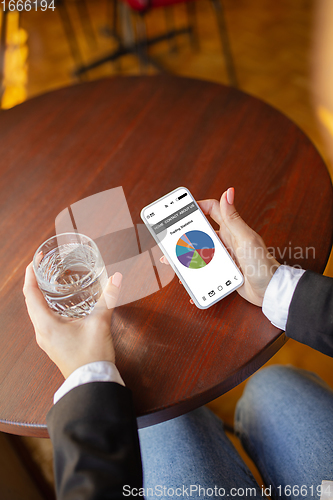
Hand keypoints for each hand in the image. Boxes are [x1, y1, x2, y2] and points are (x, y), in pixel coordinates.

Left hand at [23, 263, 121, 378]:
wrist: (91, 383)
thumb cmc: (91, 357)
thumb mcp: (100, 323)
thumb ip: (108, 298)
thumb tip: (116, 279)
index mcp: (46, 324)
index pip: (30, 294)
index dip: (30, 276)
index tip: (34, 261)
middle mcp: (42, 332)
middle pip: (31, 302)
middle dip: (35, 283)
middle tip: (43, 267)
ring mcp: (46, 339)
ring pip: (37, 312)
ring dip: (40, 296)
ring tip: (50, 282)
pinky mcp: (54, 344)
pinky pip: (45, 321)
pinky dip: (48, 308)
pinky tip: (61, 305)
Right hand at [160, 188, 279, 306]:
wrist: (270, 291)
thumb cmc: (262, 263)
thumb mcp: (245, 239)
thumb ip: (233, 218)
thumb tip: (229, 191)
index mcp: (232, 229)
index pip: (212, 210)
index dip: (198, 206)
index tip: (183, 208)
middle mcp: (226, 241)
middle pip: (200, 232)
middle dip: (184, 234)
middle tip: (169, 238)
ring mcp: (224, 256)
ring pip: (199, 253)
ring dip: (184, 257)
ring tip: (171, 262)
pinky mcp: (224, 272)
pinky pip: (205, 271)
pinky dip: (195, 276)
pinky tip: (188, 283)